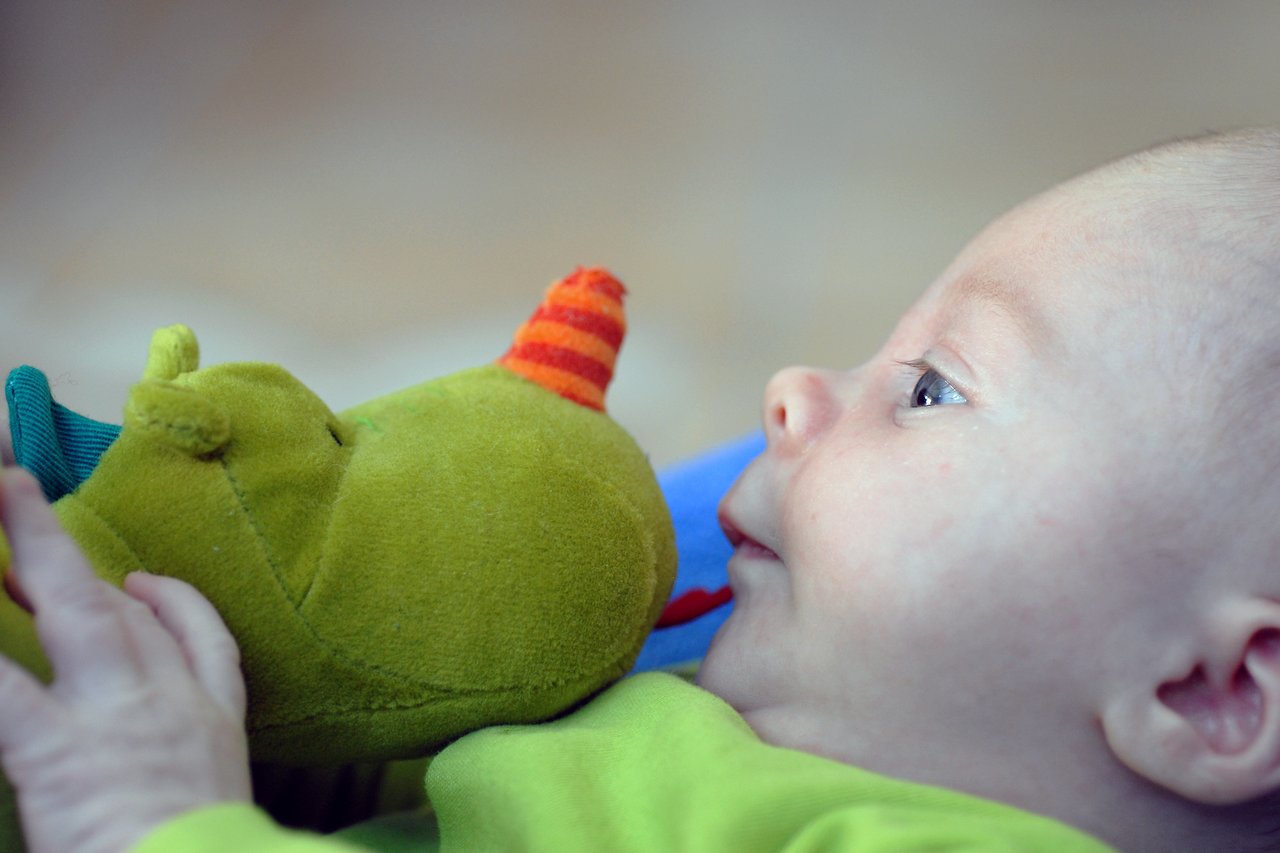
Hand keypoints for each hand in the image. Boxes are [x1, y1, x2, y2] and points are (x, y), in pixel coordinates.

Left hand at [0, 467, 250, 852]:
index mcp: (213, 724)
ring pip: (79, 611)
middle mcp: (170, 703)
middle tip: (25, 502)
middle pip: (124, 609)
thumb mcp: (218, 808)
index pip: (198, 641)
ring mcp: (116, 717)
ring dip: (36, 554)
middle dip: (71, 554)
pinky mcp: (56, 749)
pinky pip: (4, 685)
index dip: (167, 600)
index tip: (137, 581)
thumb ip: (188, 773)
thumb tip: (144, 776)